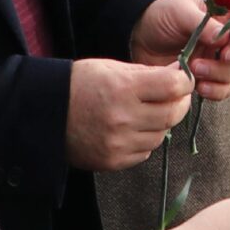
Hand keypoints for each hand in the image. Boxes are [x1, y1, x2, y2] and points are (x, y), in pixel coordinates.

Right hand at [64, 60, 190, 171]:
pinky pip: (145, 152)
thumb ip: (150, 73)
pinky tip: (132, 129)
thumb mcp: (113, 68)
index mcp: (123, 88)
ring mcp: (117, 143)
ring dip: (161, 124)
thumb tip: (182, 75)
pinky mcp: (112, 161)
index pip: (173, 87)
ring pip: (161, 135)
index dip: (185, 82)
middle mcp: (122, 117)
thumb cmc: (80, 84)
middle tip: (175, 97)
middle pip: (172, 114)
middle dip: (179, 104)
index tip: (184, 80)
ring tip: (147, 113)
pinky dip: (145, 141)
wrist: (44, 112)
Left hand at [129, 0, 229, 92]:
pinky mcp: (206, 78)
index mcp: (225, 15)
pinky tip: (199, 86)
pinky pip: (223, 89)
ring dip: (220, 73)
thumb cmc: (160, 15)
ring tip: (196, 68)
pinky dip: (215, 90)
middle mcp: (226, 38)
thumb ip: (203, 23)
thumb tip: (224, 36)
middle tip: (225, 56)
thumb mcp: (181, 11)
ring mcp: (217, 59)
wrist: (137, 36)